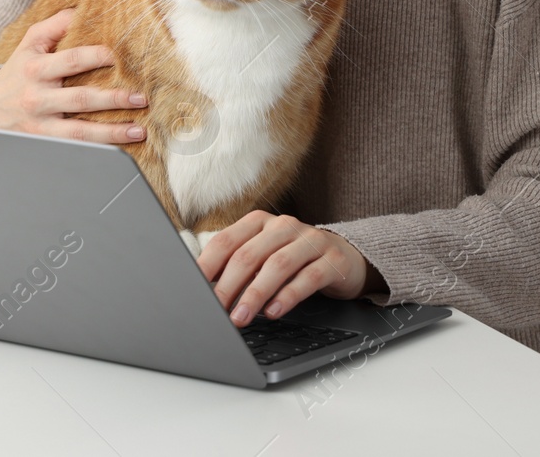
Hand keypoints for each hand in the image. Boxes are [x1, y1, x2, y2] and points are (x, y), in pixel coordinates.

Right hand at [0, 7, 147, 143]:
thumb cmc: (18, 71)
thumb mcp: (29, 44)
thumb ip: (55, 25)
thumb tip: (83, 8)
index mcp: (36, 68)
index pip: (72, 61)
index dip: (98, 57)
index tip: (121, 57)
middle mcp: (38, 98)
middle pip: (81, 99)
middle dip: (113, 99)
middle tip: (140, 98)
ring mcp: (41, 124)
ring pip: (79, 132)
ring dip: (111, 133)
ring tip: (138, 131)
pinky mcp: (44, 143)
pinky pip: (74, 147)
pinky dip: (97, 150)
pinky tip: (120, 149)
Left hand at [197, 211, 370, 326]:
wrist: (345, 258)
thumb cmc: (294, 260)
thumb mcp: (264, 257)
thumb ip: (237, 267)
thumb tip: (205, 291)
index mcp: (260, 222)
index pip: (226, 241)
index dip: (207, 266)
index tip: (193, 290)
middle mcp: (285, 226)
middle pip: (249, 255)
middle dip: (228, 286)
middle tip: (215, 311)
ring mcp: (311, 241)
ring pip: (277, 265)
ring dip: (255, 294)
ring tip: (240, 318)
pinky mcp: (333, 260)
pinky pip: (308, 278)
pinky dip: (288, 296)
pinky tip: (274, 312)